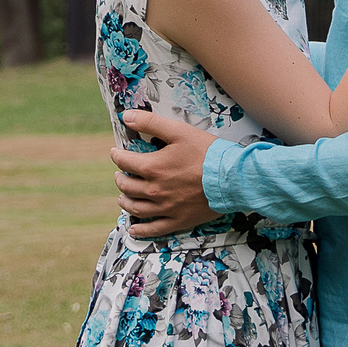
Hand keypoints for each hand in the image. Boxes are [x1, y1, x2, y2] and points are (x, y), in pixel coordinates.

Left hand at [112, 111, 221, 238]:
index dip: (117, 156)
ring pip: (136, 208)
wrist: (231, 178)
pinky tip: (134, 229)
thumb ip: (151, 123)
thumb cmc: (207, 152)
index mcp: (152, 167)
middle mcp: (154, 190)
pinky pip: (154, 229)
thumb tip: (127, 116)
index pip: (125, 162)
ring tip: (123, 197)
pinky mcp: (178, 220)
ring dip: (125, 202)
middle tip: (120, 174)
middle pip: (127, 187)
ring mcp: (166, 208)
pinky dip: (141, 230)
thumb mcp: (179, 131)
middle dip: (120, 178)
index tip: (116, 153)